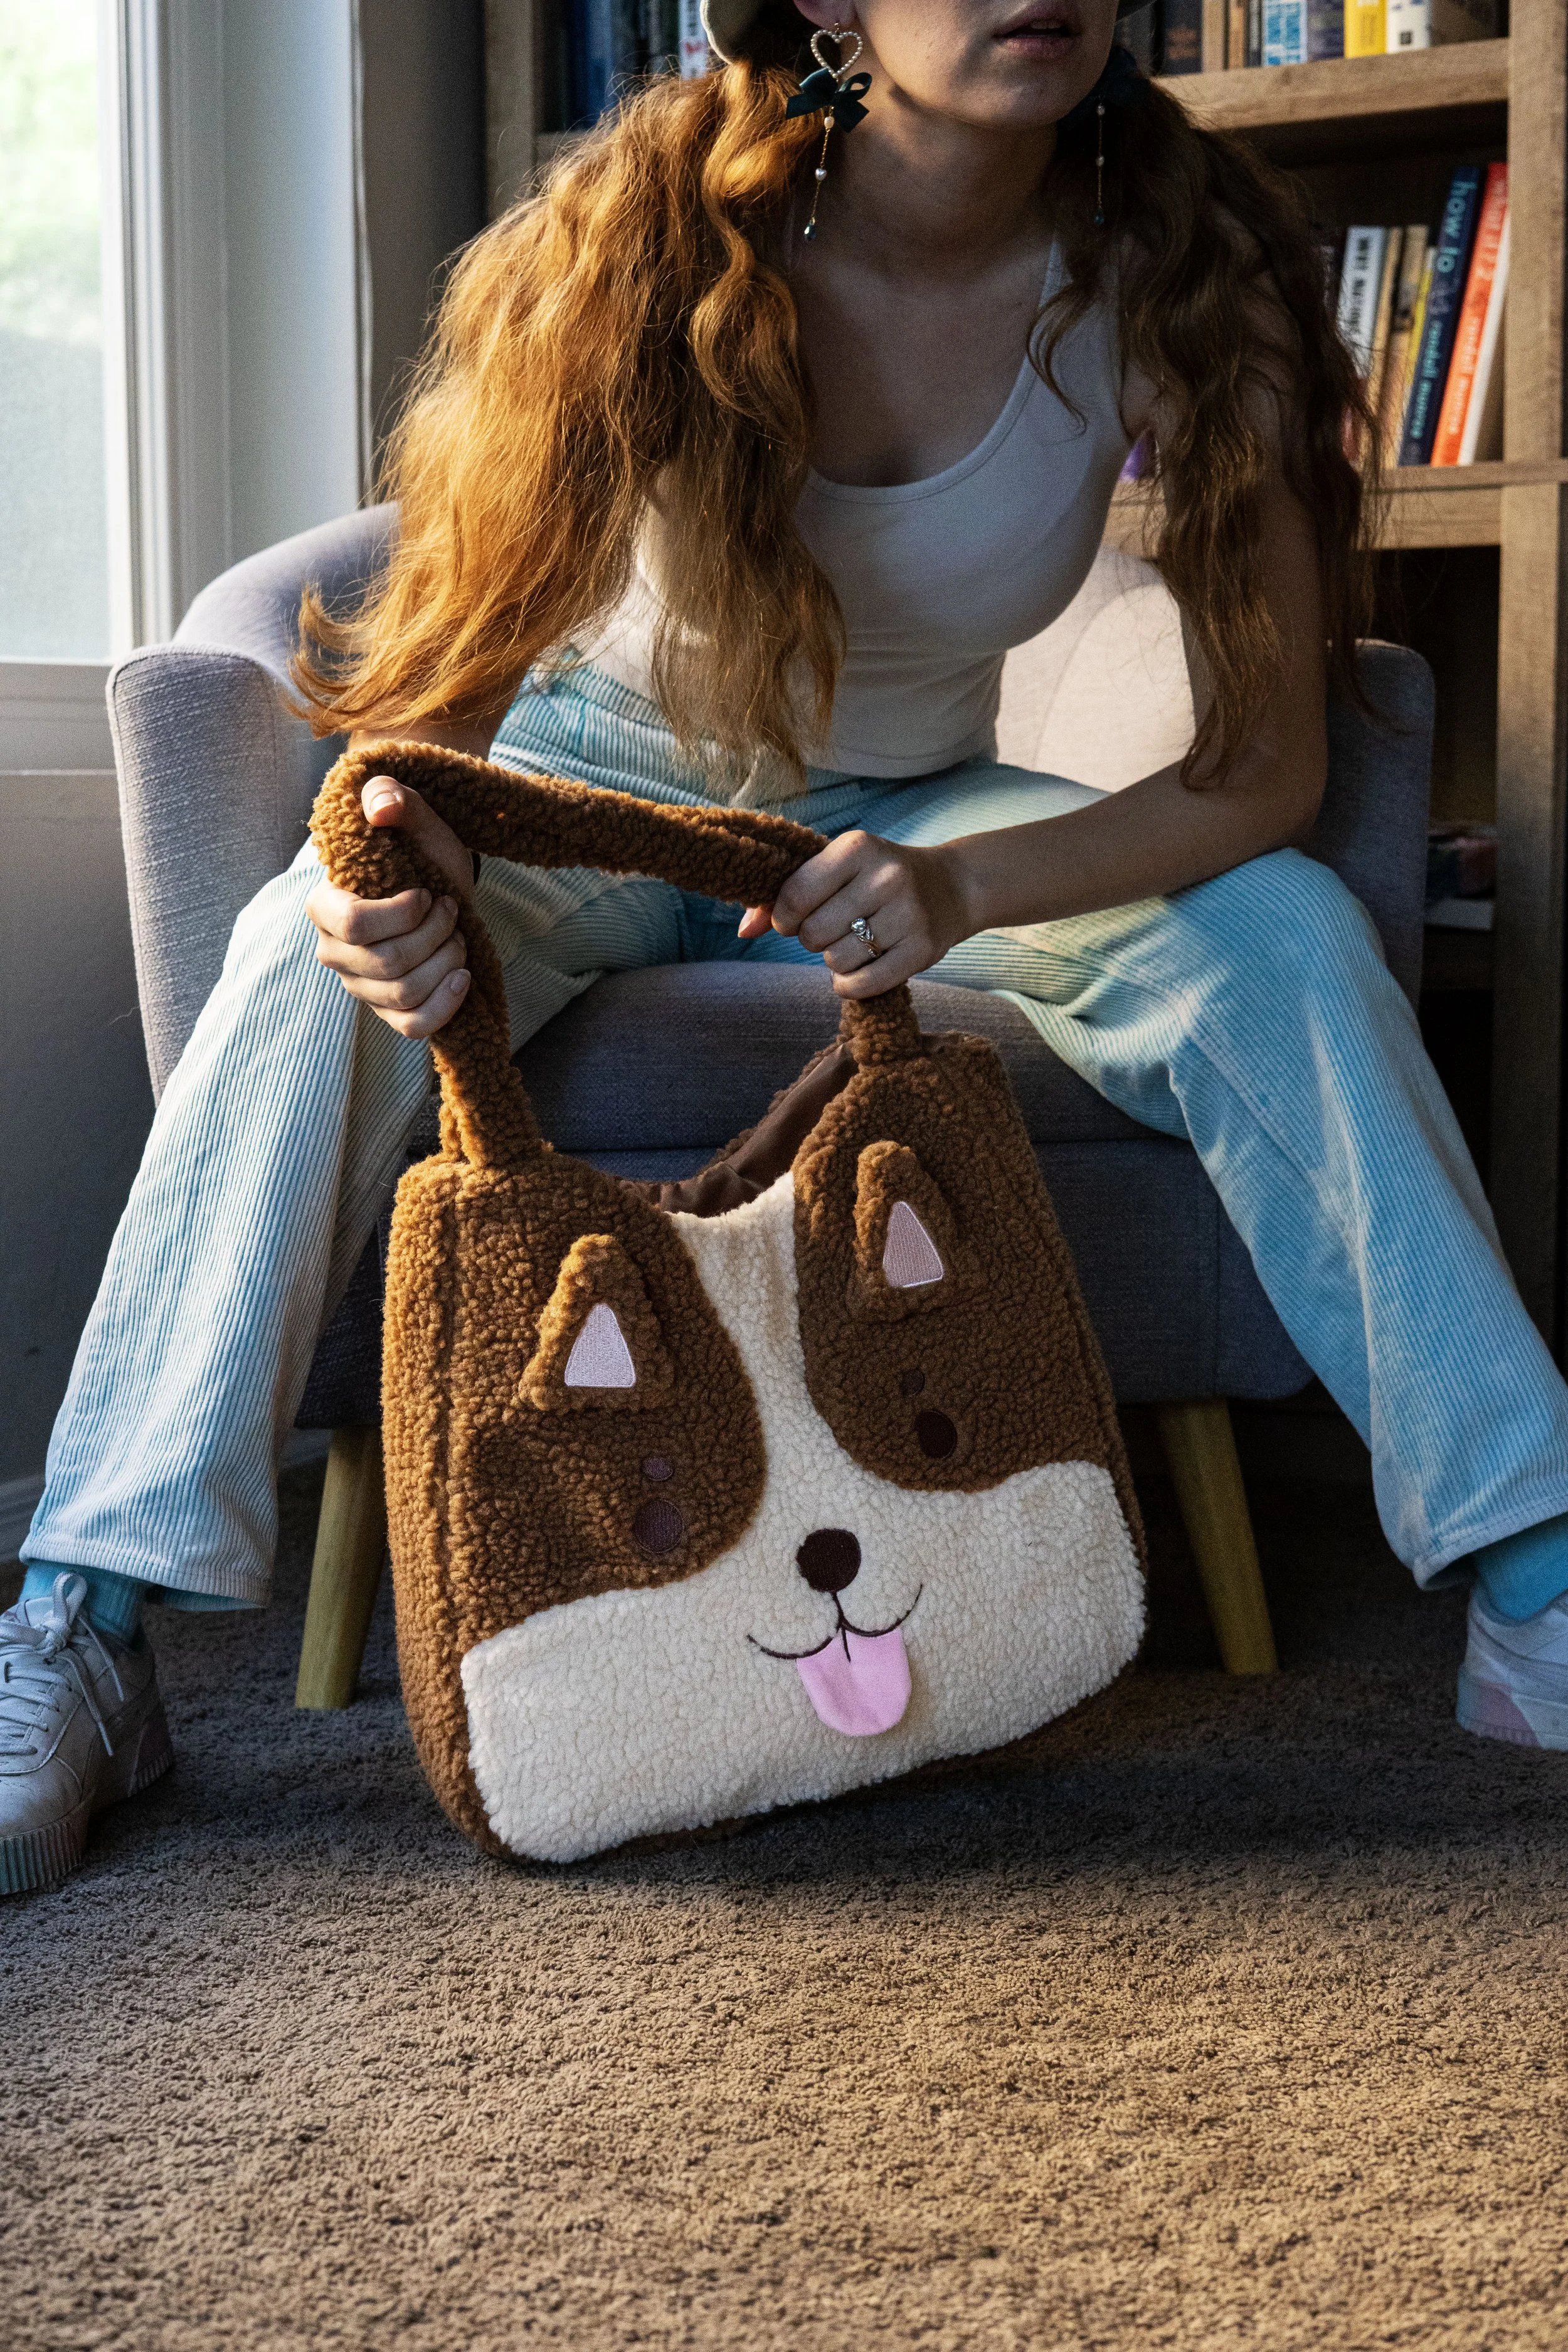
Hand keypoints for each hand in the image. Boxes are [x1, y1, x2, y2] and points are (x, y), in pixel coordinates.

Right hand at [305, 778, 476, 1037]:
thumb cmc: (420, 850)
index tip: (426, 893)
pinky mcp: (387, 1009)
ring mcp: (360, 985)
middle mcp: (333, 951)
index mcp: (324, 905)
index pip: (354, 925)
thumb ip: (391, 797)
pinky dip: (444, 1006)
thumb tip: (381, 806)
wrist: (440, 885)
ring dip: (447, 961)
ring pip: (405, 992)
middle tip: (450, 910)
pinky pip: (411, 1027)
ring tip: (457, 937)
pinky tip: (462, 978)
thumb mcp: (414, 817)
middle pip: (388, 963)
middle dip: (436, 935)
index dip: (403, 914)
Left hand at [738, 829, 974, 996]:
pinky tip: (856, 971)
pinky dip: (849, 985)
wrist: (952, 886)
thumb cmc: (877, 876)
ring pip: (837, 961)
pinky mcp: (923, 950)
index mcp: (858, 847)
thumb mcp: (837, 868)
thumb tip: (744, 931)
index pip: (795, 895)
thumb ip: (785, 894)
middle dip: (812, 939)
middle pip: (814, 933)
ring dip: (835, 960)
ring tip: (852, 943)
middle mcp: (886, 877)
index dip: (783, 917)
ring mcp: (908, 914)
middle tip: (831, 929)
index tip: (794, 919)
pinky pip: (864, 984)